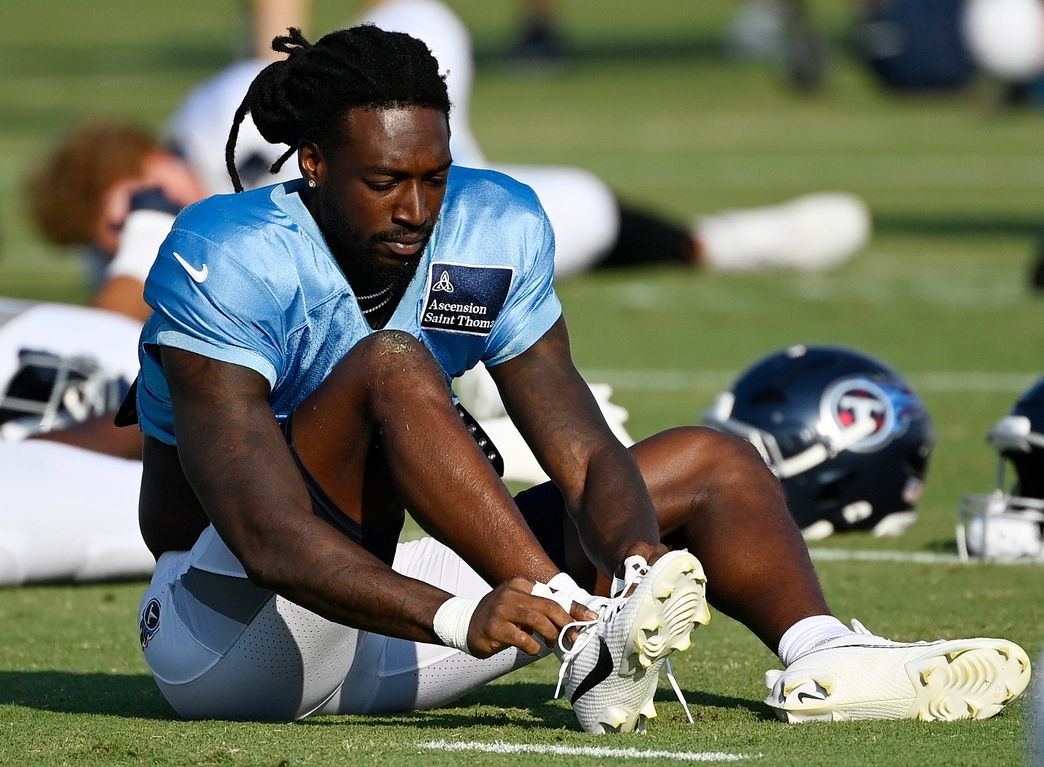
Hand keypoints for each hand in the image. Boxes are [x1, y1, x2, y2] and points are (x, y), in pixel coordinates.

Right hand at [465, 577, 595, 657]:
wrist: (465, 624)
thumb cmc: (501, 618)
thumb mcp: (521, 607)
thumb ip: (543, 611)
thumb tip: (575, 623)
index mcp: (521, 584)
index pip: (553, 595)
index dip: (574, 608)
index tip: (591, 619)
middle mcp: (511, 593)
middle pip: (548, 606)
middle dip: (566, 623)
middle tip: (573, 637)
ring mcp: (500, 609)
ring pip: (536, 620)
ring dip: (550, 634)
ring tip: (552, 644)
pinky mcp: (494, 627)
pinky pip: (521, 638)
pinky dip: (533, 646)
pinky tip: (534, 649)